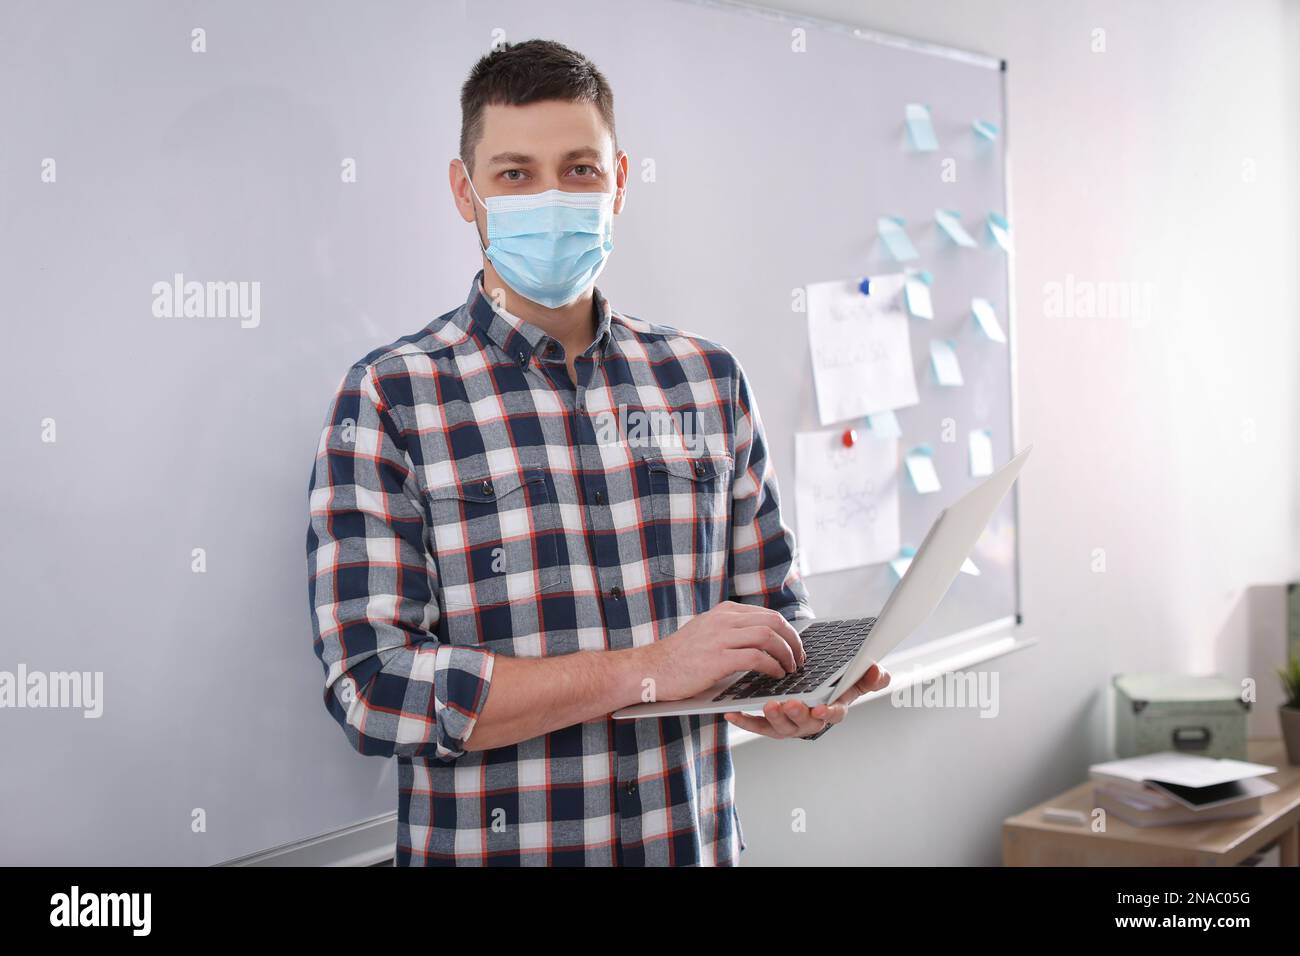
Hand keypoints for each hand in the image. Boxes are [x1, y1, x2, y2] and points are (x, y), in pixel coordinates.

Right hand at [638, 600, 804, 702]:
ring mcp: (720, 637)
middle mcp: (723, 620)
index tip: (794, 646)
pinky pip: (757, 657)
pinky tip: (775, 675)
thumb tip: (761, 641)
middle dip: (793, 640)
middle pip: (773, 621)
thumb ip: (730, 632)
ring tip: (790, 668)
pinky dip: (773, 666)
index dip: (787, 631)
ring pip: (769, 636)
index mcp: (722, 612)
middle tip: (799, 658)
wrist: (650, 669)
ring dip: (786, 653)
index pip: (767, 614)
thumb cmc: (678, 659)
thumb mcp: (706, 634)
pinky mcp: (718, 658)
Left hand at [723, 663, 890, 738]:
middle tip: (791, 704)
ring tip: (769, 705)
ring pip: (780, 726)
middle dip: (797, 715)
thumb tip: (880, 672)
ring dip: (773, 717)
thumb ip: (868, 676)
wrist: (810, 684)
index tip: (823, 707)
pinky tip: (732, 712)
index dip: (828, 712)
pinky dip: (744, 720)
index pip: (833, 714)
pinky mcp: (768, 722)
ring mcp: (788, 723)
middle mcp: (809, 721)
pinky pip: (755, 724)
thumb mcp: (853, 678)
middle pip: (804, 723)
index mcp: (831, 709)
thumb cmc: (833, 683)